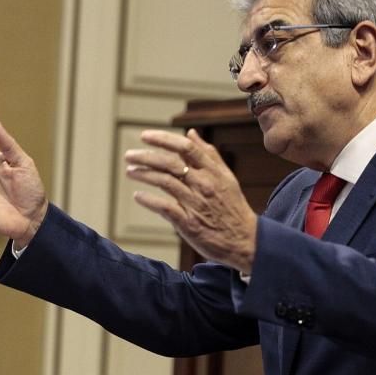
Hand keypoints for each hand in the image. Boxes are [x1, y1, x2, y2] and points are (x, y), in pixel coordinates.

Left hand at [125, 129, 257, 273]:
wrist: (246, 241)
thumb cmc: (234, 208)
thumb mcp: (226, 177)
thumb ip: (208, 154)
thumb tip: (191, 133)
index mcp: (213, 172)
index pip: (185, 148)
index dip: (163, 139)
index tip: (145, 135)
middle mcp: (204, 185)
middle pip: (170, 163)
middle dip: (146, 156)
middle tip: (129, 155)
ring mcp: (196, 204)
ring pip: (165, 182)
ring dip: (144, 174)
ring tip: (130, 171)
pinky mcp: (189, 224)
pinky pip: (165, 208)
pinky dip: (149, 200)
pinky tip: (138, 196)